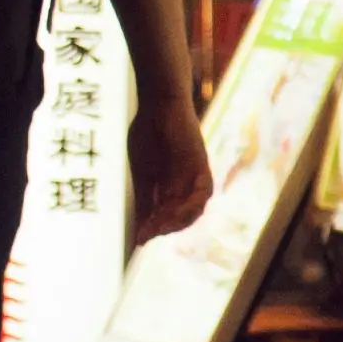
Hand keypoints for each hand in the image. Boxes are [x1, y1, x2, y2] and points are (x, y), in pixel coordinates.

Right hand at [130, 101, 212, 242]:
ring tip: (159, 227)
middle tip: (147, 234)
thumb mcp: (142, 170)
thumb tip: (141, 225)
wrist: (159, 103)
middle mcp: (186, 184)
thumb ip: (144, 197)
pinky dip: (191, 205)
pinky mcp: (202, 166)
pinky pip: (204, 192)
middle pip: (181, 216)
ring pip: (194, 209)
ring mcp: (196, 176)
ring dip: (177, 220)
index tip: (139, 238)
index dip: (154, 228)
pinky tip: (175, 212)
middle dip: (164, 228)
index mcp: (170, 185)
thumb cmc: (147, 132)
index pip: (166, 215)